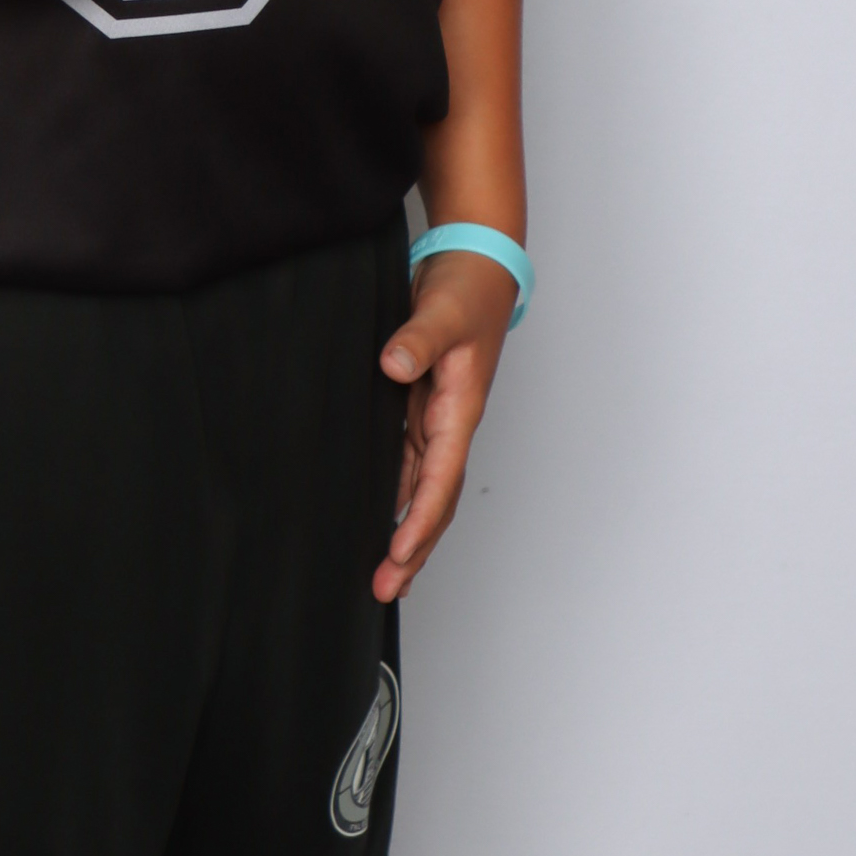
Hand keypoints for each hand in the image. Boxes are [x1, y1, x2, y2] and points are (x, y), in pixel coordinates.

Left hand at [372, 249, 518, 601]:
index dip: (419, 519)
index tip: (399, 552)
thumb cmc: (468, 289)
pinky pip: (410, 462)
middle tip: (385, 589)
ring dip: (406, 530)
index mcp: (460, 409)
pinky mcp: (421, 404)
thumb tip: (393, 364)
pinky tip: (379, 516)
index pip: (439, 478)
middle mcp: (450, 423)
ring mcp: (436, 417)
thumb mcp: (442, 311)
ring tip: (386, 574)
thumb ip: (417, 338)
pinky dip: (398, 495)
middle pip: (434, 500)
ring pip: (422, 488)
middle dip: (414, 547)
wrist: (476, 266)